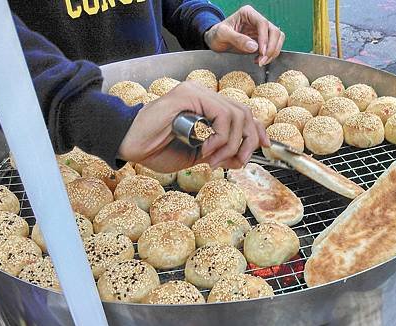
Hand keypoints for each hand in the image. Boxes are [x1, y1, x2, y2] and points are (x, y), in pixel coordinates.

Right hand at [118, 81, 269, 171]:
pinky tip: (206, 150)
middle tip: (238, 162)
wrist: (130, 144)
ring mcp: (196, 92)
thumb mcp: (197, 156)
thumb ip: (219, 153)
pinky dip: (220, 138)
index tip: (266, 147)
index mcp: (206, 107)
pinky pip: (220, 116)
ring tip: (213, 160)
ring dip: (231, 144)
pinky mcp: (188, 95)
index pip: (241, 113)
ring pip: (236, 115)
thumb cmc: (157, 149)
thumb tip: (241, 158)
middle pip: (244, 112)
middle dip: (248, 141)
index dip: (257, 130)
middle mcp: (204, 95)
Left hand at [204, 5, 284, 65]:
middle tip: (262, 60)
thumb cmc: (217, 34)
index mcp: (248, 13)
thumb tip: (255, 47)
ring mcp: (261, 30)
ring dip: (273, 52)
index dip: (265, 39)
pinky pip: (273, 47)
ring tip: (261, 62)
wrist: (215, 40)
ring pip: (277, 39)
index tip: (261, 52)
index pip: (263, 23)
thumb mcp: (223, 35)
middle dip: (271, 48)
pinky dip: (270, 55)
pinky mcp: (262, 40)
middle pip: (274, 31)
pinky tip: (259, 60)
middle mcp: (257, 20)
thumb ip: (237, 39)